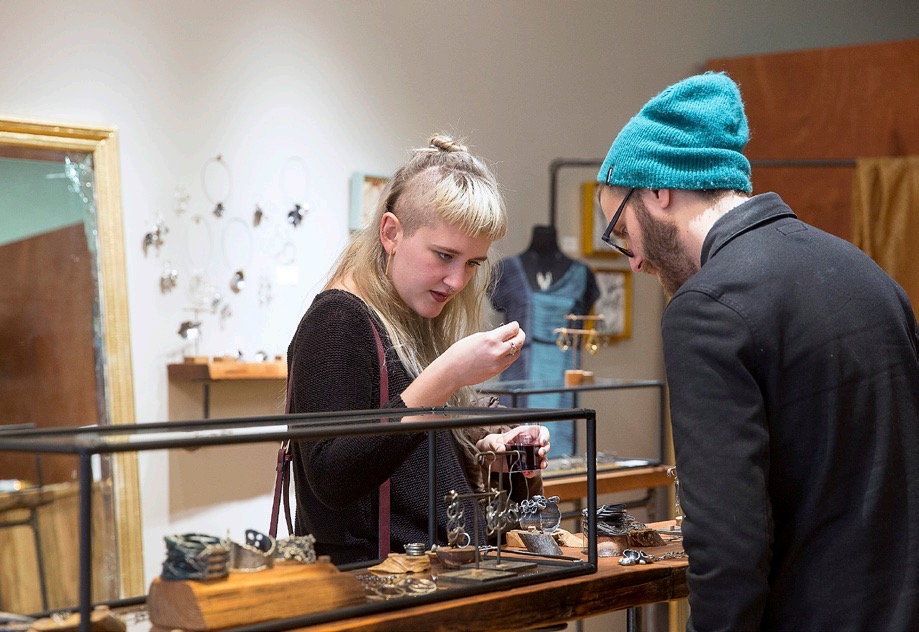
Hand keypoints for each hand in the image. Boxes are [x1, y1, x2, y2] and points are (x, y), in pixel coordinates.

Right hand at [401, 322, 524, 407]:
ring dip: (516, 347)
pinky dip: (510, 356)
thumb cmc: (460, 352)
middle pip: (519, 341)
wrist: (452, 371)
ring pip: (517, 353)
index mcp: (491, 339)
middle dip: (520, 335)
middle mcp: (497, 351)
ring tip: (511, 344)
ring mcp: (498, 363)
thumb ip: (493, 335)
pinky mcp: (497, 371)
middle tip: (518, 333)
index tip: (514, 325)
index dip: (515, 326)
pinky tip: (504, 353)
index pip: (513, 329)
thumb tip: (504, 334)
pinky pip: (509, 362)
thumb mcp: (476, 337)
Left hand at [476, 424, 549, 477]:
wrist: (486, 457)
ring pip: (541, 457)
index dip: (544, 435)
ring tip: (541, 465)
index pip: (539, 431)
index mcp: (522, 434)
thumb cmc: (490, 444)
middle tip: (540, 453)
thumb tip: (502, 449)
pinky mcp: (523, 465)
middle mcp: (527, 444)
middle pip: (544, 444)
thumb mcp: (491, 442)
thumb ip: (495, 444)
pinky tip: (529, 473)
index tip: (542, 441)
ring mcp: (526, 455)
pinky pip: (532, 469)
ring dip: (543, 461)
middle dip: (546, 448)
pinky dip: (533, 472)